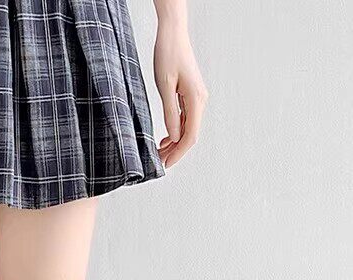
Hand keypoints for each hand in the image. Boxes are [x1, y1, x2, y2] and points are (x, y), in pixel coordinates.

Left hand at [154, 18, 207, 167]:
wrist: (173, 34)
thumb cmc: (168, 55)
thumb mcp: (165, 86)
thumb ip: (170, 113)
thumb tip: (174, 136)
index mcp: (196, 99)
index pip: (190, 136)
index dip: (178, 153)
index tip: (166, 164)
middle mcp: (200, 100)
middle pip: (190, 134)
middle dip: (175, 151)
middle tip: (158, 162)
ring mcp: (197, 97)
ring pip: (188, 127)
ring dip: (174, 142)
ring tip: (159, 153)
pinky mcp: (191, 94)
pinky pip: (185, 118)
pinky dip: (175, 130)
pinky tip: (165, 138)